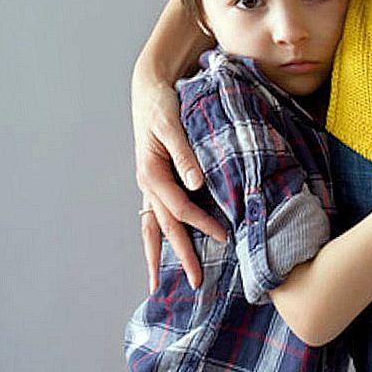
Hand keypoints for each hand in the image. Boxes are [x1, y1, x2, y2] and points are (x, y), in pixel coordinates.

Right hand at [132, 77, 226, 292]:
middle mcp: (148, 184)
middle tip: (194, 283)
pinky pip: (156, 215)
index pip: (178, 208)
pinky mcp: (155, 181)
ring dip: (158, 255)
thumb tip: (196, 183)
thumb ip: (184, 154)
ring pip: (152, 227)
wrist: (149, 89)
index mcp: (151, 172)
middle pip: (163, 228)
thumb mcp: (172, 124)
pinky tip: (165, 250)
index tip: (223, 236)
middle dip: (178, 255)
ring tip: (159, 283)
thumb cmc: (161, 104)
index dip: (200, 223)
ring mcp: (149, 185)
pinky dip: (160, 235)